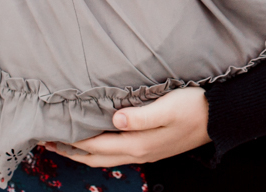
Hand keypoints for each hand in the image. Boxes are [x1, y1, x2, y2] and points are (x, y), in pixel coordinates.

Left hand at [43, 87, 210, 166]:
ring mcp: (145, 152)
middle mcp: (138, 152)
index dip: (70, 140)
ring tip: (62, 142)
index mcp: (138, 143)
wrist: (219, 117)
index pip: (95, 145)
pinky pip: (116, 153)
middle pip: (95, 157)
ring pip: (104, 157)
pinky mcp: (151, 147)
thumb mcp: (168, 107)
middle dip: (69, 150)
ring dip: (81, 152)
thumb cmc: (195, 107)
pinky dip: (98, 149)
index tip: (49, 131)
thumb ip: (140, 115)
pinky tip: (95, 140)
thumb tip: (114, 120)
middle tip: (45, 140)